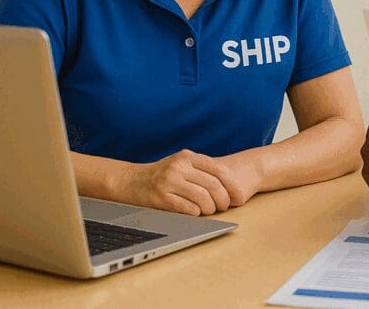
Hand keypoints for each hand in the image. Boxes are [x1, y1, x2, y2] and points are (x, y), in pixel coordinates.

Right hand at [115, 149, 242, 215]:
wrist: (130, 181)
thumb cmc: (162, 175)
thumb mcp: (181, 164)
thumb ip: (201, 169)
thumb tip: (230, 186)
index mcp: (187, 156)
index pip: (219, 170)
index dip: (232, 185)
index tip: (238, 197)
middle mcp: (179, 166)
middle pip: (213, 185)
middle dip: (223, 200)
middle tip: (224, 207)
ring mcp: (169, 181)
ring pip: (202, 198)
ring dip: (210, 208)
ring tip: (209, 210)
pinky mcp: (160, 197)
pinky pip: (188, 209)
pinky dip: (196, 213)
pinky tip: (195, 213)